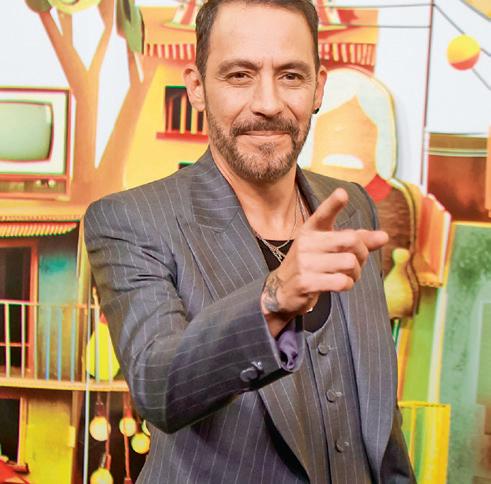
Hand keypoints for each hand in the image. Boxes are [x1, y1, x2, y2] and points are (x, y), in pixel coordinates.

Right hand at [261, 188, 387, 335]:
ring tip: (348, 276)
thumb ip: (357, 241)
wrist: (283, 290)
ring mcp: (304, 263)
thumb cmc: (313, 264)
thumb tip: (384, 237)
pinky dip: (347, 284)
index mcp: (311, 230)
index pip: (323, 214)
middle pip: (351, 240)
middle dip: (363, 253)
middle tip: (357, 262)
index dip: (333, 204)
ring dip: (356, 273)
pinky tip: (340, 284)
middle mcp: (306, 243)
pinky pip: (341, 281)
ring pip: (349, 262)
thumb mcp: (329, 248)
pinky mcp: (305, 282)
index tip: (342, 194)